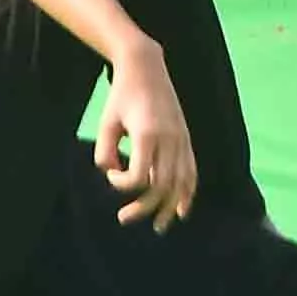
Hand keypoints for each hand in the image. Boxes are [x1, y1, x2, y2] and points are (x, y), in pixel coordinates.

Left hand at [95, 47, 196, 227]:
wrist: (146, 68)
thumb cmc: (121, 95)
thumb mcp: (106, 121)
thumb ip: (104, 150)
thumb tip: (110, 173)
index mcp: (148, 134)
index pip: (141, 176)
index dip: (123, 183)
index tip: (110, 174)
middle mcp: (170, 139)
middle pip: (162, 186)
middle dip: (144, 207)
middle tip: (123, 218)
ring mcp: (182, 140)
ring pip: (181, 184)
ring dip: (168, 208)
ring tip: (158, 227)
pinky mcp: (187, 140)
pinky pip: (192, 173)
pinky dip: (188, 194)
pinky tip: (181, 212)